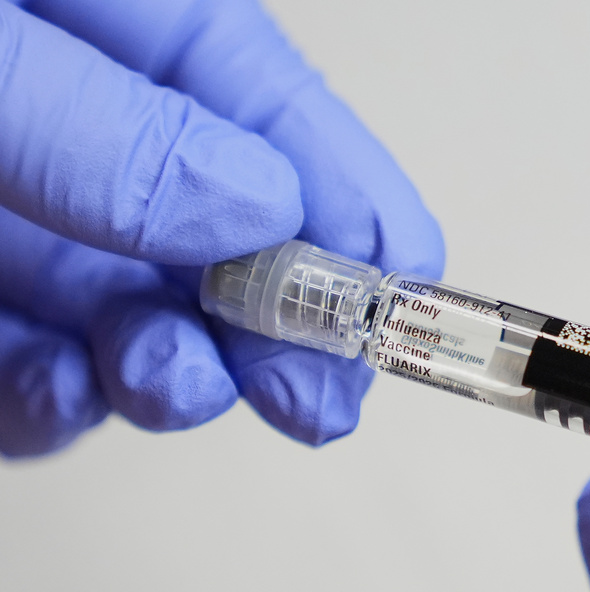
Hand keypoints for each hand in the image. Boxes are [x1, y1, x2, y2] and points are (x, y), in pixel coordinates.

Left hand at [0, 0, 443, 455]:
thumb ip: (102, 128)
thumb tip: (263, 205)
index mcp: (118, 27)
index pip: (274, 108)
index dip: (352, 200)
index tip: (402, 287)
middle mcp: (84, 131)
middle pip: (229, 231)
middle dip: (285, 320)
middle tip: (317, 390)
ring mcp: (23, 219)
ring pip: (144, 314)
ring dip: (179, 372)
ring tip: (179, 387)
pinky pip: (38, 368)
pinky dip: (58, 404)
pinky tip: (62, 395)